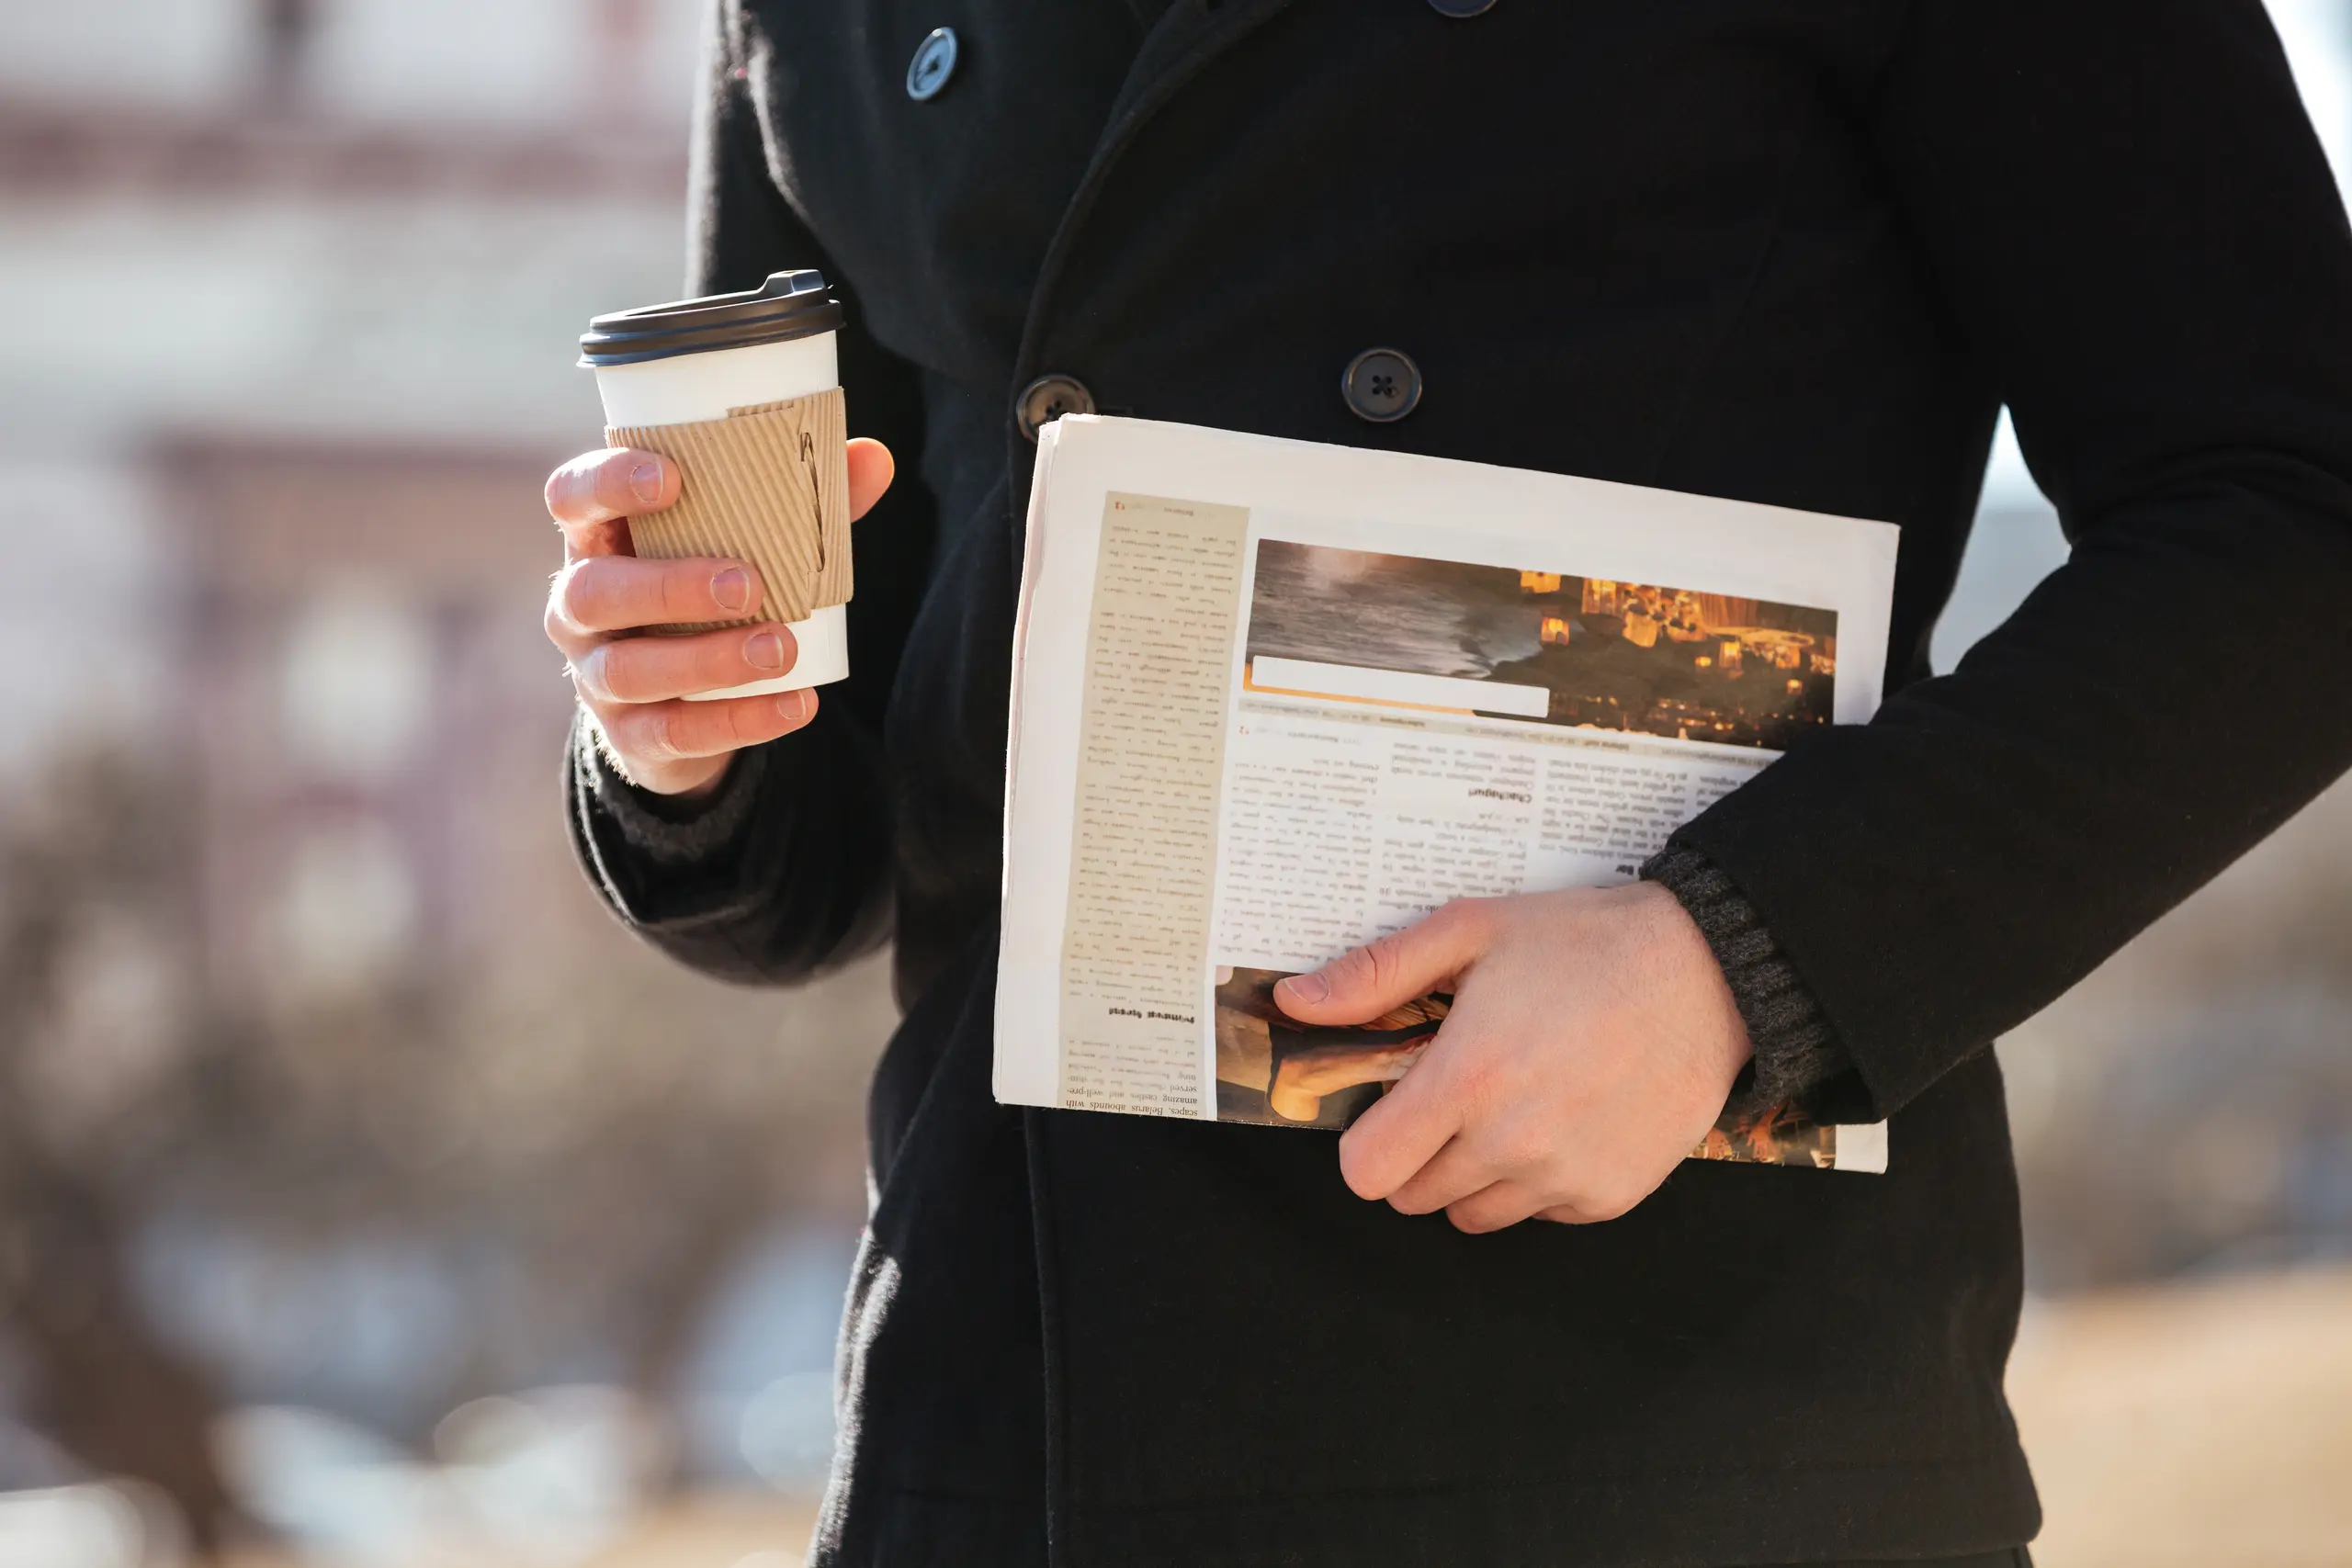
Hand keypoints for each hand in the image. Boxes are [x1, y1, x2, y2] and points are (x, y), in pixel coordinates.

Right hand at [542, 438, 894, 795]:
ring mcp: (597, 675)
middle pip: (594, 590)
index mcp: (599, 540)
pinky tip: (796, 703)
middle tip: (750, 583)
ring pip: (629, 670)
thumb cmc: (708, 596)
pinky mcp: (631, 734)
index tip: (672, 477)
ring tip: (780, 648)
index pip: (572, 497)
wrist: (683, 708)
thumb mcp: (743, 547)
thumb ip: (800, 505)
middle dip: (670, 586)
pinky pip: (673, 732)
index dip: (608, 482)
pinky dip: (740, 719)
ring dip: (709, 659)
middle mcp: (579, 606)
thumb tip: (873, 459)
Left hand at [1274, 882, 1750, 1232]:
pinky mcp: (1610, 1195)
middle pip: (1414, 1197)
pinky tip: (1563, 1117)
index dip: (1368, 1141)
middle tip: (1458, 1093)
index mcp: (1466, 1079)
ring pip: (1474, 1214)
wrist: (1710, 971)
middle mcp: (1511, 1142)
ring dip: (1474, 1172)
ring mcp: (1564, 1177)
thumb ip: (1374, 973)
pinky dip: (1538, 1181)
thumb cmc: (1585, 943)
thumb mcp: (1471, 931)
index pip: (1367, 1171)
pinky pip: (1541, 1214)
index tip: (1393, 1106)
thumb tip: (1294, 1001)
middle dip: (1418, 1152)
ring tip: (1512, 1103)